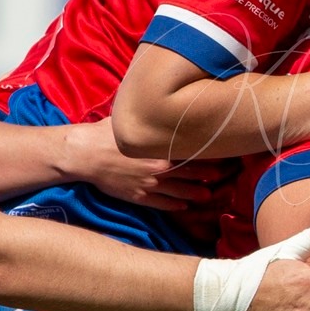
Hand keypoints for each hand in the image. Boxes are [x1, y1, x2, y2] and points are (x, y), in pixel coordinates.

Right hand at [62, 119, 224, 211]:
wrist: (85, 154)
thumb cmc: (106, 133)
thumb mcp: (131, 119)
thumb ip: (150, 117)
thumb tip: (160, 102)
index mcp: (161, 148)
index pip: (193, 152)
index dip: (210, 155)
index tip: (223, 155)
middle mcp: (160, 168)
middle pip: (192, 174)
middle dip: (209, 176)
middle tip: (224, 178)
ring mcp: (150, 185)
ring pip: (181, 193)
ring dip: (196, 195)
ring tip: (208, 196)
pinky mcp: (139, 197)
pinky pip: (162, 205)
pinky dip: (175, 206)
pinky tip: (184, 208)